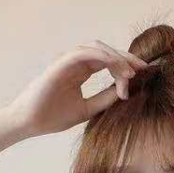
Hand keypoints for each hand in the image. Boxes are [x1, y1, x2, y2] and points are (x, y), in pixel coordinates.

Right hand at [6, 40, 148, 138]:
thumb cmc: (53, 117)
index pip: (107, 62)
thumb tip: (126, 92)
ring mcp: (67, 60)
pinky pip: (85, 53)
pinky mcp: (60, 63)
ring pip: (98, 49)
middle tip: (144, 68)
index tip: (141, 78)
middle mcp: (74, 62)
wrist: (29, 123)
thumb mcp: (88, 109)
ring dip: (117, 58)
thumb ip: (105, 98)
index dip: (125, 67)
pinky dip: (104, 57)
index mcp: (80, 71)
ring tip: (132, 72)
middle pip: (106, 52)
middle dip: (126, 58)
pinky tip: (118, 68)